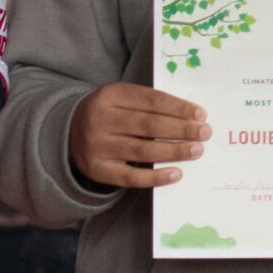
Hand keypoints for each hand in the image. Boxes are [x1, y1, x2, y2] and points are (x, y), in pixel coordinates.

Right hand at [69, 82, 207, 188]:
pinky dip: (156, 177)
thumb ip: (149, 104)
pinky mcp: (98, 170)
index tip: (201, 115)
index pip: (152, 100)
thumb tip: (191, 117)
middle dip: (181, 129)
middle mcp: (101, 119)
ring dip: (174, 151)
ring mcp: (97, 146)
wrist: (68, 132)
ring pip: (143, 151)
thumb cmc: (109, 113)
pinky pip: (131, 177)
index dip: (179, 108)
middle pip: (149, 125)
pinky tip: (176, 173)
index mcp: (110, 95)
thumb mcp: (122, 98)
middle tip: (204, 133)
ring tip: (197, 150)